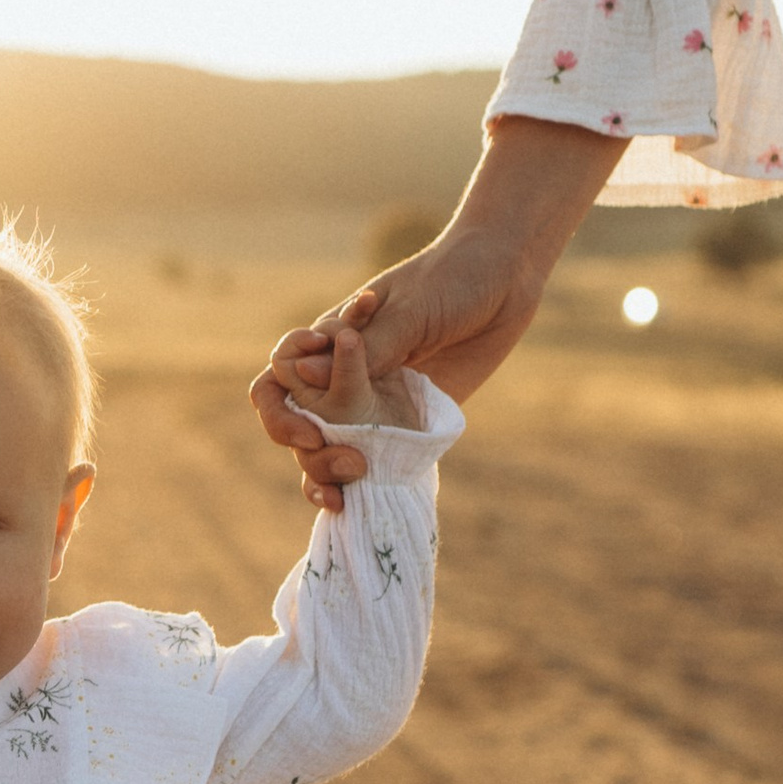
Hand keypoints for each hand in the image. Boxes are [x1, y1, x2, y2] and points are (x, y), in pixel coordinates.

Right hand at [248, 118, 624, 511]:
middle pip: (292, 420)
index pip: (279, 375)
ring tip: (353, 483)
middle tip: (346, 459)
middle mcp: (341, 374)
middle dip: (302, 445)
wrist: (503, 285)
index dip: (280, 404)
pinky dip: (353, 484)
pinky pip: (368, 459)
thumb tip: (305, 376)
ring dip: (323, 471)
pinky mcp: (402, 426)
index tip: (314, 422)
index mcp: (332, 340)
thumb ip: (366, 348)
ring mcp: (370, 403)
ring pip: (322, 447)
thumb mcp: (410, 310)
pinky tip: (352, 503)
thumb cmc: (451, 280)